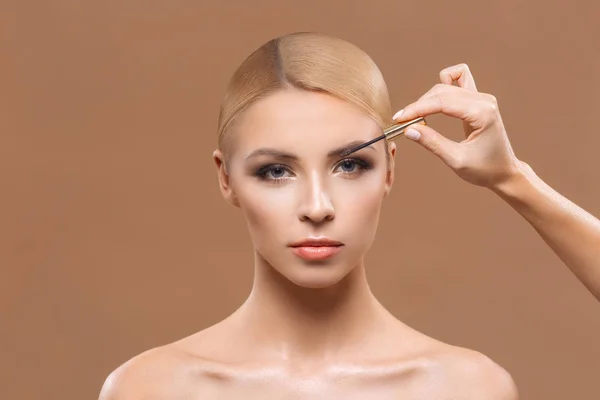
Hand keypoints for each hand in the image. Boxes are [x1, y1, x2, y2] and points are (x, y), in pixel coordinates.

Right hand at [394, 63, 522, 188]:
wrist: (504, 172)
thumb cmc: (484, 169)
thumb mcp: (456, 160)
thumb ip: (432, 143)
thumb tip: (409, 130)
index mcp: (482, 113)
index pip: (442, 102)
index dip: (417, 109)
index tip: (399, 119)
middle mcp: (484, 100)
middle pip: (441, 91)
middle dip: (420, 105)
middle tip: (404, 123)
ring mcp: (482, 98)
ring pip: (446, 85)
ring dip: (428, 98)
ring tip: (417, 117)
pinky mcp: (478, 100)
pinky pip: (459, 78)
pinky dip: (444, 84)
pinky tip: (435, 101)